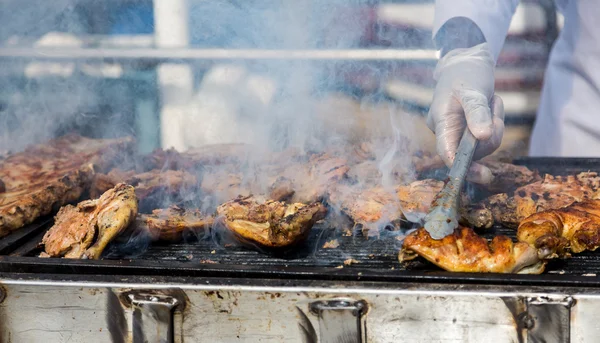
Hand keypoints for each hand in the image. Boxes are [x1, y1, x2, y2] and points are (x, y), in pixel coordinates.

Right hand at [427, 43, 504, 183]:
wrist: (466, 61)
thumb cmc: (465, 73)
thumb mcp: (472, 89)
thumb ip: (476, 112)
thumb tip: (482, 137)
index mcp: (440, 122)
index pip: (447, 152)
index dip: (462, 166)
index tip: (483, 174)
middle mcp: (446, 133)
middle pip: (472, 151)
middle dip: (490, 133)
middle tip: (494, 103)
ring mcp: (458, 134)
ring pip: (484, 145)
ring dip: (495, 123)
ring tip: (491, 99)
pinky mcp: (469, 133)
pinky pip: (488, 137)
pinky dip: (495, 121)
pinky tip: (491, 103)